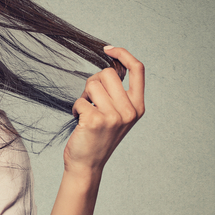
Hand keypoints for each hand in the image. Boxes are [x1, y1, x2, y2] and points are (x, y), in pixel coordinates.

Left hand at [63, 46, 144, 171]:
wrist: (87, 165)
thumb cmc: (99, 136)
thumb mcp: (118, 115)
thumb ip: (118, 93)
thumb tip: (110, 65)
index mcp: (138, 107)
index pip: (138, 69)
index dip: (123, 54)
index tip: (108, 49)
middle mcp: (129, 111)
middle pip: (108, 73)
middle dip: (94, 82)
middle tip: (91, 99)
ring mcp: (113, 116)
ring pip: (92, 84)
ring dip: (84, 96)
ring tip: (86, 113)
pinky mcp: (95, 120)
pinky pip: (80, 100)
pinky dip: (75, 108)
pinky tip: (79, 122)